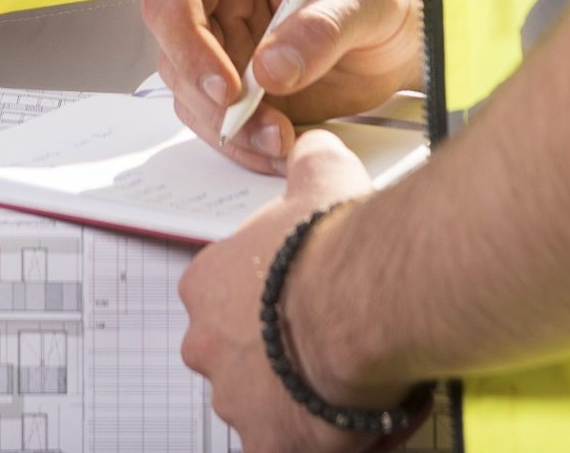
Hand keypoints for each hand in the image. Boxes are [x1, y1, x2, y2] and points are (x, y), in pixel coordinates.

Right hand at [142, 0, 421, 171]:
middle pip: (175, 55)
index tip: (228, 86)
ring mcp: (227, 48)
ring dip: (232, 130)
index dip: (187, 43)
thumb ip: (322, 28)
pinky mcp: (244, 90)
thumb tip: (270, 70)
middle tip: (263, 128)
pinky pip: (223, 124)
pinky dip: (247, 145)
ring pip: (193, 97)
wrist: (410, 29)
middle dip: (212, 101)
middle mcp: (217, 1)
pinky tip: (285, 148)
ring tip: (284, 141)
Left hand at [179, 132, 392, 450]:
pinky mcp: (269, 444)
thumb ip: (310, 162)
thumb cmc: (336, 248)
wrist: (363, 303)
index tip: (294, 292)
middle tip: (320, 336)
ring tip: (339, 377)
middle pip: (233, 351)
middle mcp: (208, 344)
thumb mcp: (321, 177)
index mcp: (206, 285)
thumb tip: (313, 146)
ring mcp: (235, 399)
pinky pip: (285, 446)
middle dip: (271, 349)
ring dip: (292, 393)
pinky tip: (345, 414)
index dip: (263, 293)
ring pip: (259, 402)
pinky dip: (312, 437)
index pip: (220, 294)